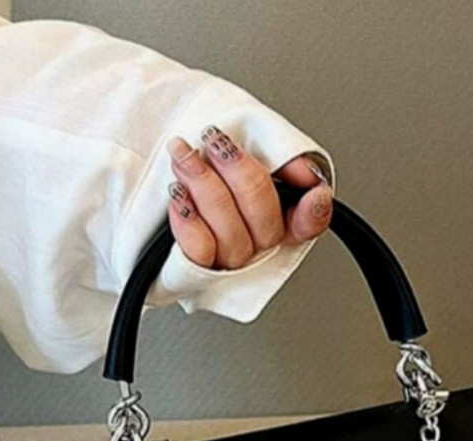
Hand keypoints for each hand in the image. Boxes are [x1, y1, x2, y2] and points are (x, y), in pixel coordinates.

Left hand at [165, 125, 332, 269]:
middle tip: (214, 140)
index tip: (313, 192)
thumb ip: (279, 155)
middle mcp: (258, 244)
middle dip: (238, 173)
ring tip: (183, 155)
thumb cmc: (202, 158)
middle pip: (265, 222)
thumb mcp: (245, 144)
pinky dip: (188, 220)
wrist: (157, 169)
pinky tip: (177, 194)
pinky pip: (200, 251)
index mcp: (279, 216)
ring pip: (231, 237)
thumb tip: (305, 169)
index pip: (309, 222)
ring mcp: (229, 259)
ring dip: (205, 187)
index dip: (315, 211)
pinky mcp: (196, 268)